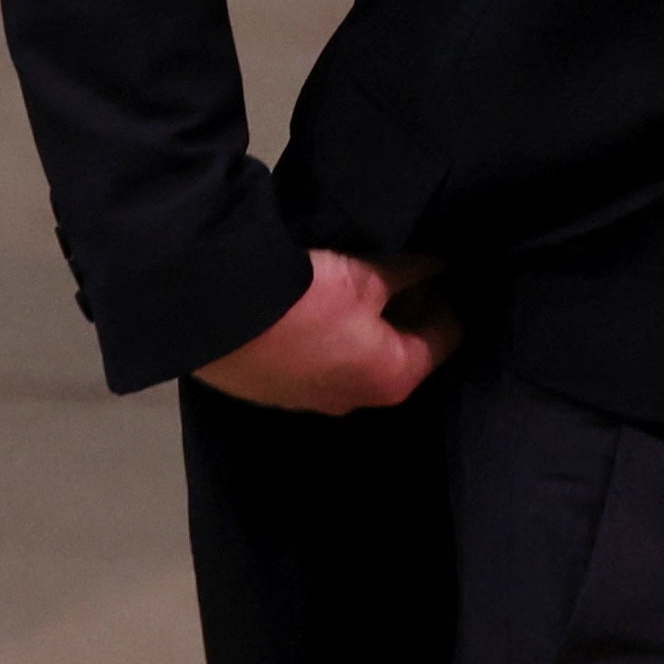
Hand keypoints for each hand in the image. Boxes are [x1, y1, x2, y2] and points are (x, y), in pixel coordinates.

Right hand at [193, 248, 456, 414]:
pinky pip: (320, 363)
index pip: (445, 336)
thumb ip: (409, 269)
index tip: (437, 265)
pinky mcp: (276, 393)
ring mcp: (314, 401)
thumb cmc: (307, 298)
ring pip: (358, 360)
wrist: (217, 316)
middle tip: (398, 268)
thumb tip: (437, 262)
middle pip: (401, 352)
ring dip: (365, 326)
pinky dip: (329, 338)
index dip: (447, 296)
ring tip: (354, 282)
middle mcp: (359, 401)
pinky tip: (313, 307)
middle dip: (404, 311)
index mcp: (393, 378)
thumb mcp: (365, 275)